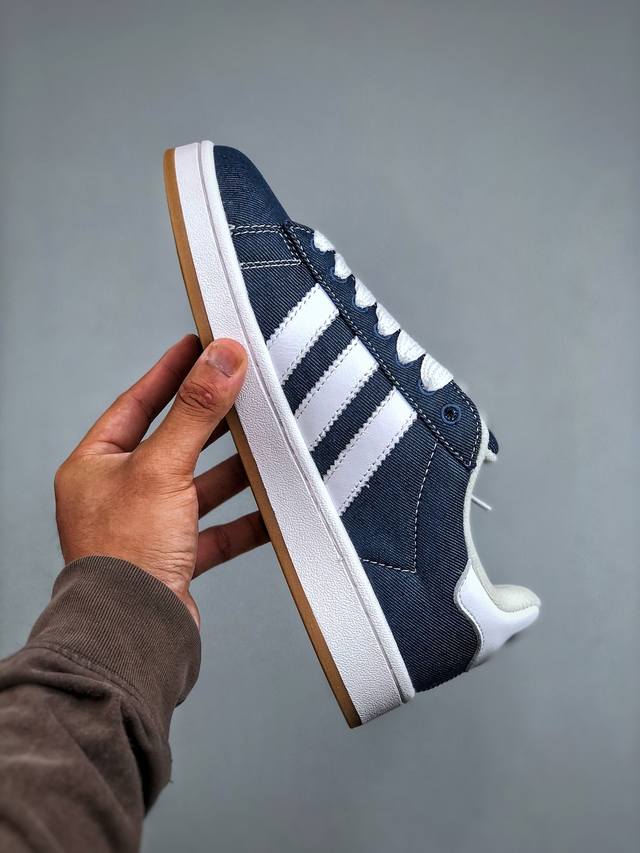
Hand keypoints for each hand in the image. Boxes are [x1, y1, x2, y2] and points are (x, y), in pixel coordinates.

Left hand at [54, 334, 267, 625]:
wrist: (132, 636)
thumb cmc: (123, 555)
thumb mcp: (161, 467)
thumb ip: (196, 411)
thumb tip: (222, 358)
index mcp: (96, 466)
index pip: (137, 402)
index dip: (171, 372)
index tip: (199, 345)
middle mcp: (118, 495)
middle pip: (174, 443)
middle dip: (213, 421)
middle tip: (245, 390)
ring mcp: (147, 529)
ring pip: (198, 487)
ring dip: (234, 470)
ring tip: (269, 444)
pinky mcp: (175, 560)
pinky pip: (216, 531)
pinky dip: (245, 519)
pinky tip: (273, 508)